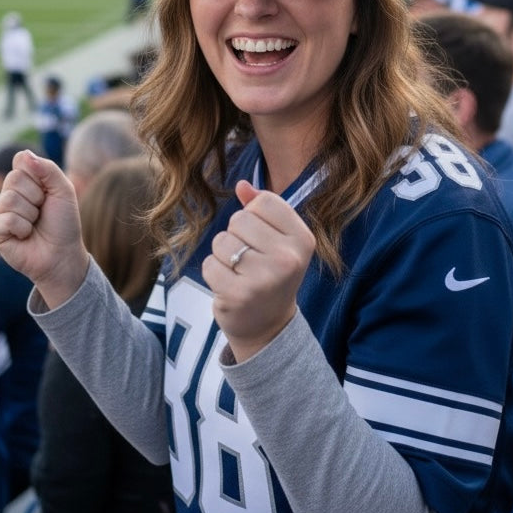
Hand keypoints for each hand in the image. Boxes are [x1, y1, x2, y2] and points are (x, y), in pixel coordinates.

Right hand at [0, 150, 88, 308]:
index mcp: (25, 180)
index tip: (48, 191)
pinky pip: (5, 220)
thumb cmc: (63, 222)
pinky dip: (21, 228)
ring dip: (30, 214)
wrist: (62, 253)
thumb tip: (24, 154)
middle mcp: (9, 193)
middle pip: (13, 179)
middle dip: (36, 197)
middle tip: (41, 211)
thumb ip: (47, 169)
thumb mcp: (63, 190)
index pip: (21, 161)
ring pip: (9, 200)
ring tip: (34, 224)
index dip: (38, 175)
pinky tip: (24, 235)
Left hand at [202, 179, 315, 361]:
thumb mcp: (278, 240)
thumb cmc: (272, 273)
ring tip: (240, 273)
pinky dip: (214, 272)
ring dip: (223, 254)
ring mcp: (264, 279)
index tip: (263, 239)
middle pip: (240, 219)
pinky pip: (210, 263)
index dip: (255, 215)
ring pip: (221, 240)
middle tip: (250, 260)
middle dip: (237, 236)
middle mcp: (288, 258)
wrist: (269, 327)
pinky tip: (229, 286)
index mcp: (303, 239)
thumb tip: (242, 185)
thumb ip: (262, 209)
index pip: (264, 201)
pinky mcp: (238, 295)